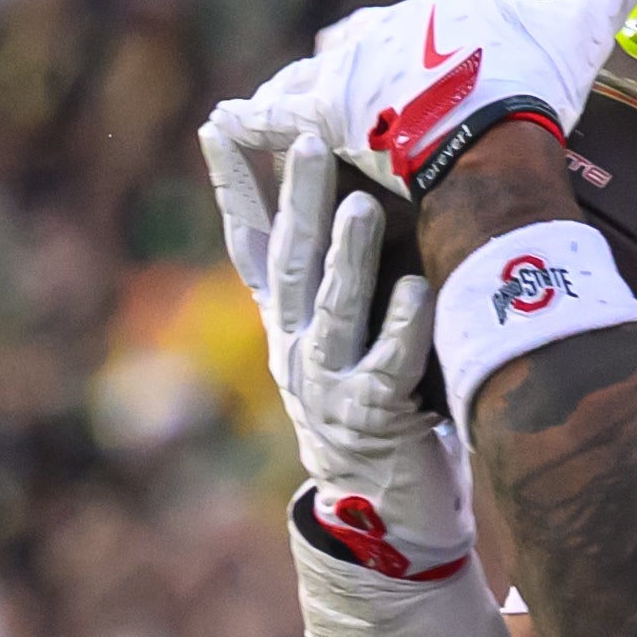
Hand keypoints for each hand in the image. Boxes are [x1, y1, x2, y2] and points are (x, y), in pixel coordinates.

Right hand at [201, 130, 468, 578]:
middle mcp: (295, 349)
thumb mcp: (337, 338)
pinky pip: (390, 366)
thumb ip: (331, 278)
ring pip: (334, 311)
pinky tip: (418, 290)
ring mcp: (328, 385)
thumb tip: (344, 190)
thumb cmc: (370, 406)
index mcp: (284, 323)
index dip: (234, 185)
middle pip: (292, 262)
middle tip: (309, 139)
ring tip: (359, 206)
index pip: (251, 242)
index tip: (218, 124)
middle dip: (297, 198)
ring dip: (347, 257)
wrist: (377, 512)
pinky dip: (403, 328)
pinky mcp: (373, 418)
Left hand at [212, 0, 636, 196]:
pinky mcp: (321, 113)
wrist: (489, 137)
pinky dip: (257, 120)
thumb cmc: (537, 86)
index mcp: (448, 4)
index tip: (444, 81)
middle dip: (368, 68)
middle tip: (365, 100)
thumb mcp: (585, 27)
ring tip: (290, 111)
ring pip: (322, 78)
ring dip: (307, 94)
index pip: (433, 24)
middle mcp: (392, 26)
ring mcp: (354, 69)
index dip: (438, 54)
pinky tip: (229, 125)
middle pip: (372, 44)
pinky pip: (277, 116)